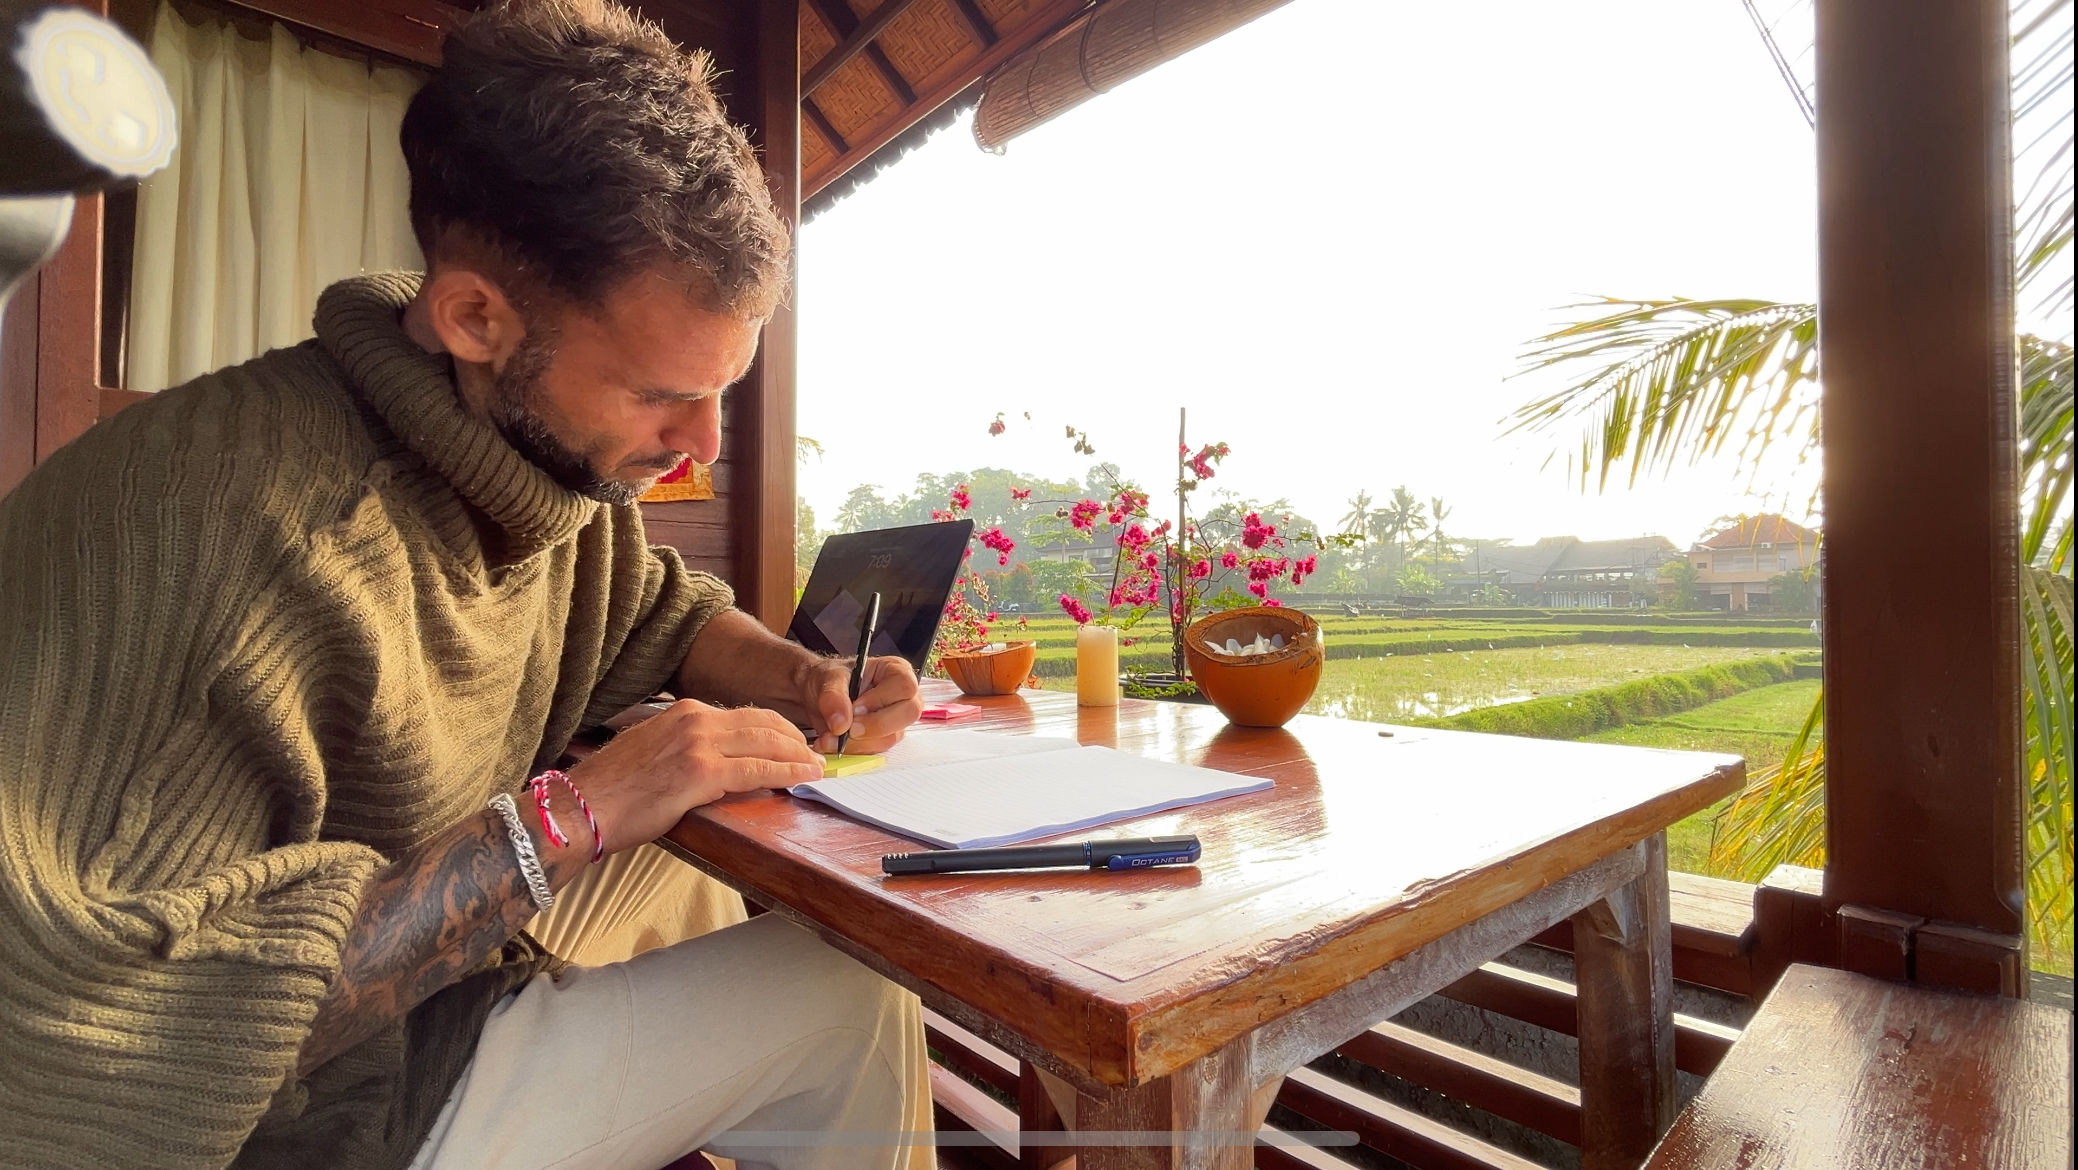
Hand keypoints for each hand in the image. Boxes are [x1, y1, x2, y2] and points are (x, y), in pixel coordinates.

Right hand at [565, 699, 823, 855]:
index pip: (744, 715)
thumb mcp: (655, 753)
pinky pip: (757, 769)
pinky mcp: (702, 772)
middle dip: (795, 738)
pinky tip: (803, 777)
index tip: (794, 740)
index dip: (776, 729)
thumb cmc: (613, 791)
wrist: (582, 807)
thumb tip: (716, 765)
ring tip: (817, 765)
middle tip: (816, 752)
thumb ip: (688, 750)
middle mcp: (695, 719)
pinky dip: (786, 772)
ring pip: (766, 743)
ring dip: (798, 754)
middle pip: (762, 723)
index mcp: (684, 712)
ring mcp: (700, 743)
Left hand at [804, 655, 921, 753]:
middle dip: (875, 725)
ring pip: (890, 738)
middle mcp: (902, 697)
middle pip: (908, 714)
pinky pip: (874, 752)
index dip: (881, 700)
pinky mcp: (883, 740)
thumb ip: (833, 697)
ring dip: (857, 743)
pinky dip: (851, 751)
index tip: (855, 708)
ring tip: (828, 737)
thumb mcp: (828, 678)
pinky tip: (832, 744)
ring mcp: (895, 722)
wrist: (816, 697)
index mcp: (896, 671)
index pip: (904, 686)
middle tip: (847, 728)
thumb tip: (841, 724)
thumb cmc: (830, 679)